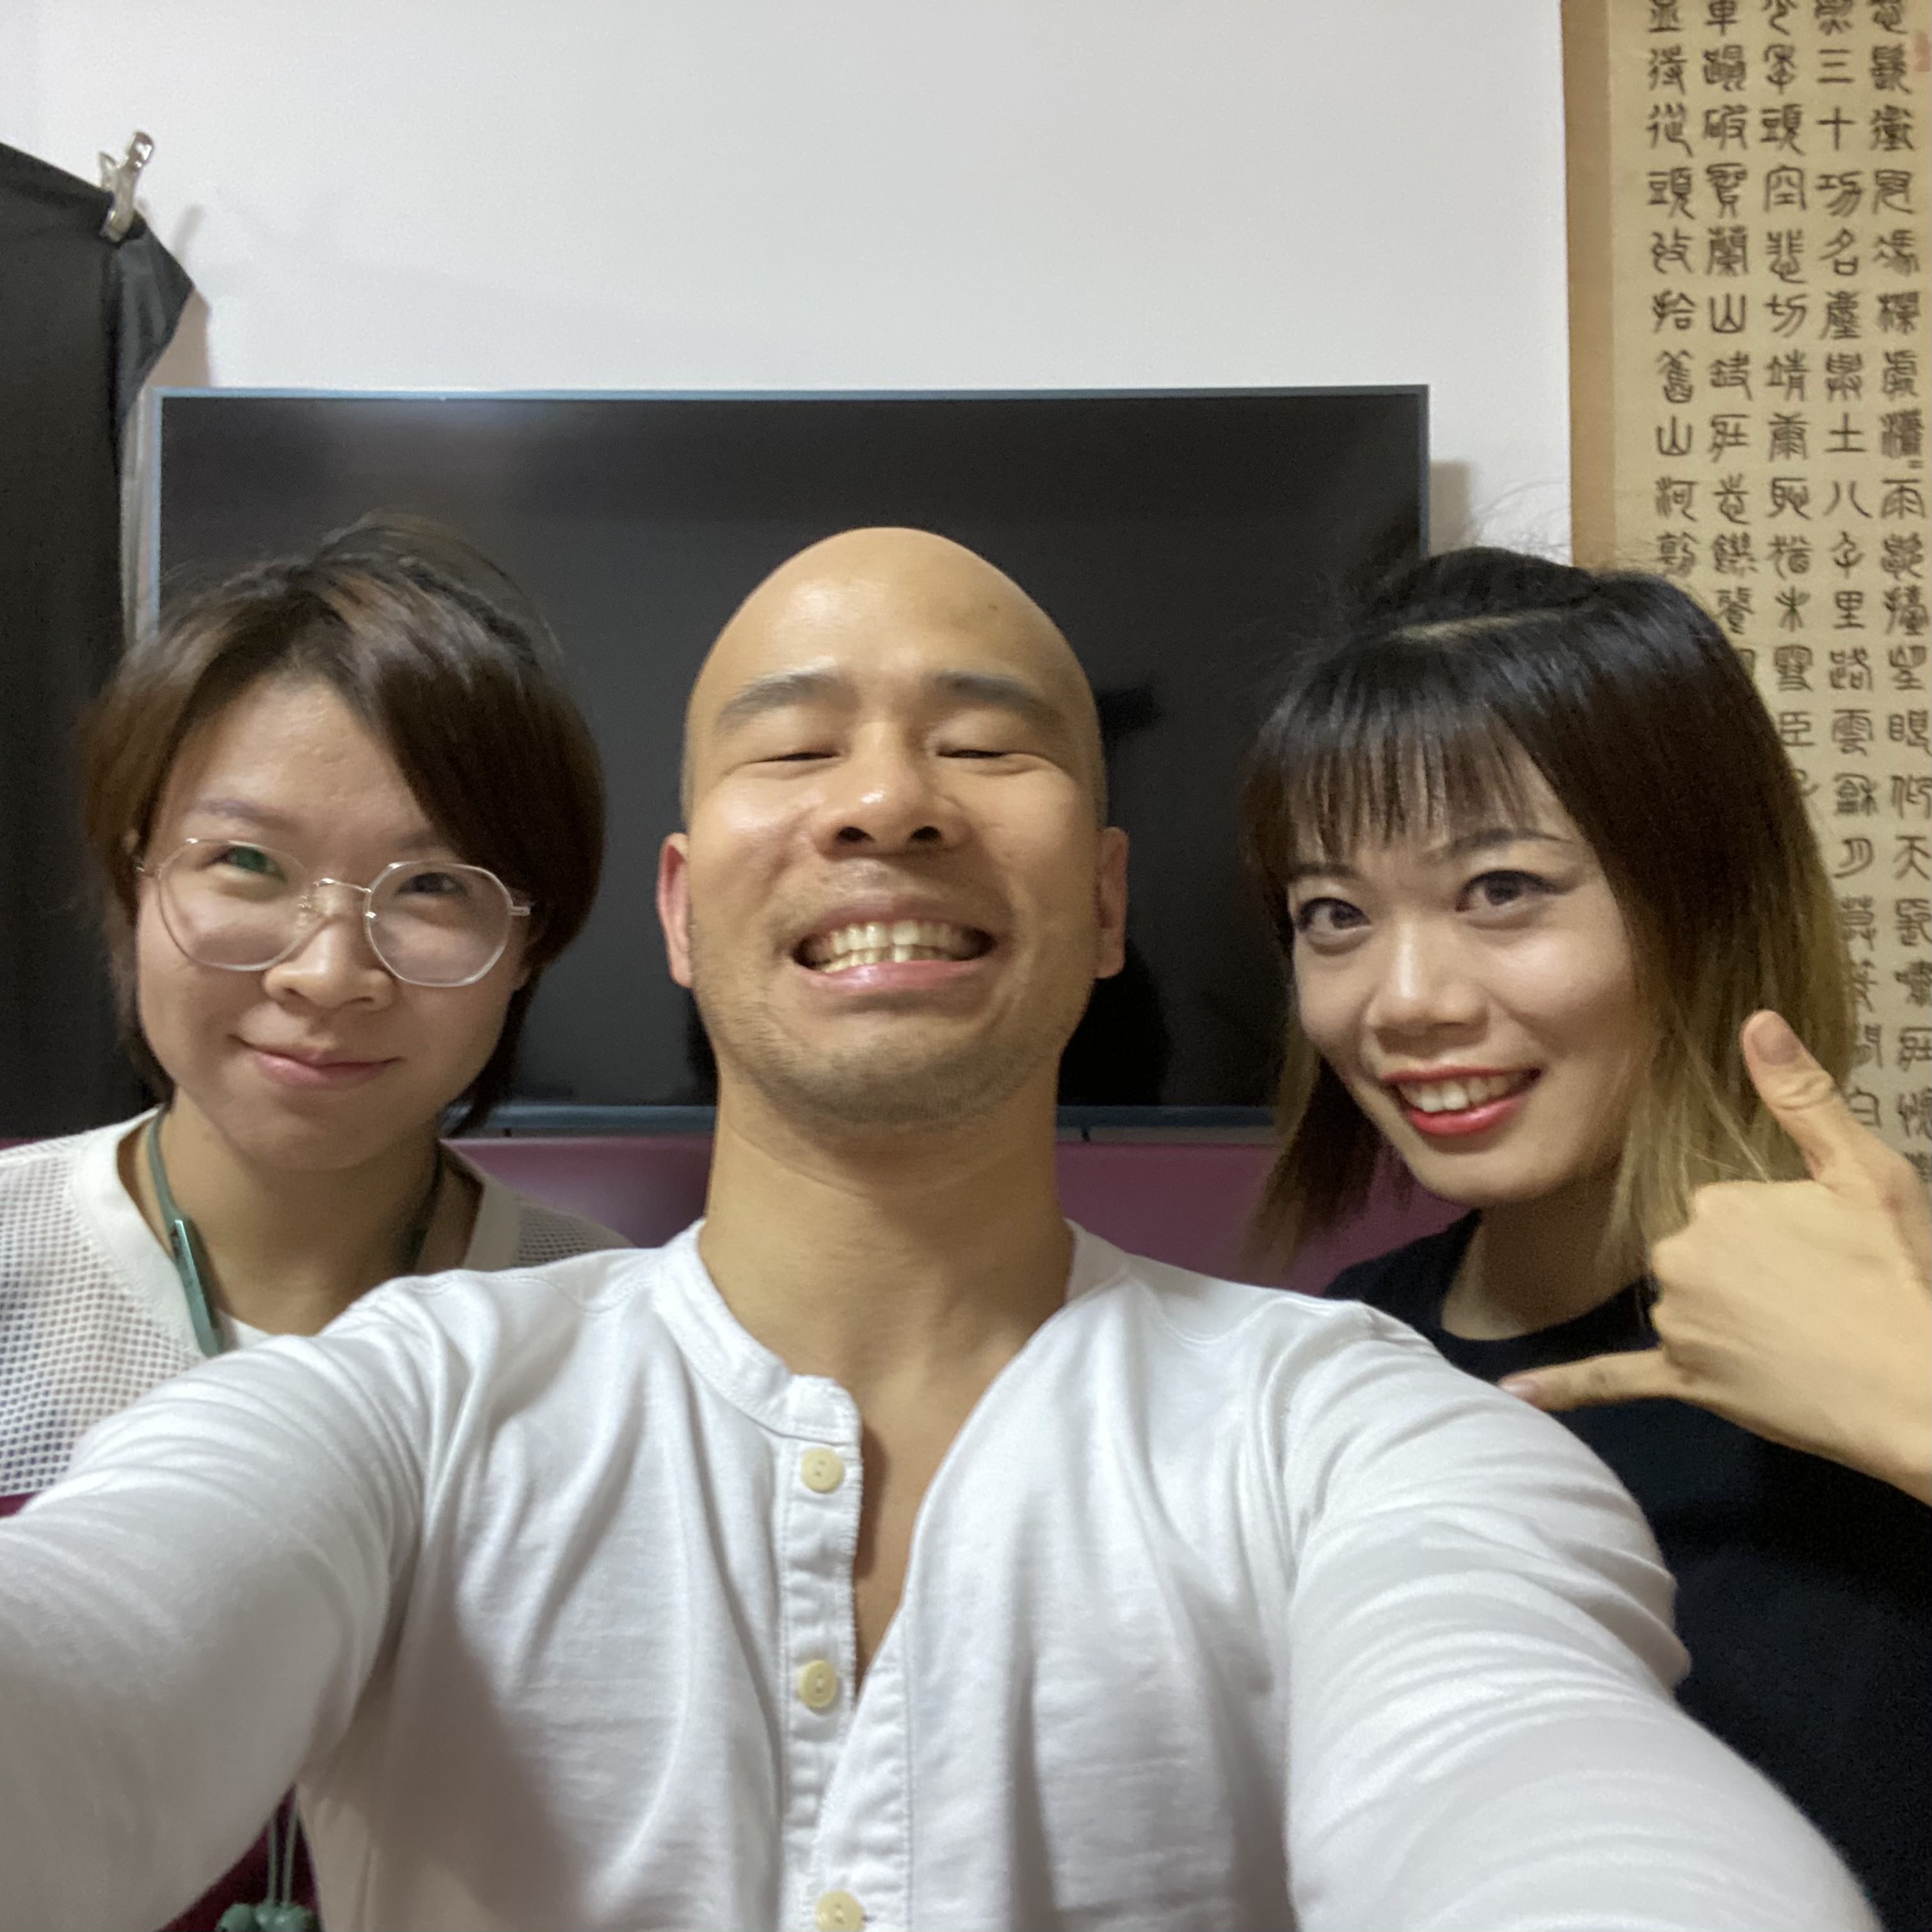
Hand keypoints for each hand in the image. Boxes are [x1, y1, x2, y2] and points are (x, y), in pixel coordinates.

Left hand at [1501, 1011, 1930, 1502]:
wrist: (1919, 1392)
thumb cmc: (1900, 1277)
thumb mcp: (1863, 1173)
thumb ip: (1801, 1095)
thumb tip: (1757, 1019)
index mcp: (1715, 1202)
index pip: (1722, 1203)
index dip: (1775, 1225)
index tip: (1823, 1248)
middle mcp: (1679, 1257)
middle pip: (1696, 1250)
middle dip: (1746, 1269)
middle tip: (1820, 1295)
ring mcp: (1678, 1323)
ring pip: (1682, 1303)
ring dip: (1724, 1318)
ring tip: (1803, 1336)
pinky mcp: (1685, 1381)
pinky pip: (1613, 1377)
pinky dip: (1567, 1386)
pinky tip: (1515, 1390)